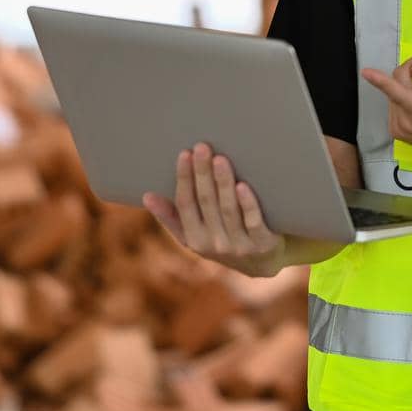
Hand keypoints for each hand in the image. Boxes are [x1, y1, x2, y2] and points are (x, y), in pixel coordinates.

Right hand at [143, 143, 283, 276]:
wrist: (263, 263)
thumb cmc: (223, 238)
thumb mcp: (195, 234)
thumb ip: (172, 217)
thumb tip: (147, 196)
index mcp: (194, 239)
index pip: (185, 205)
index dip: (184, 179)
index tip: (184, 153)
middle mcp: (215, 244)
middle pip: (206, 203)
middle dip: (202, 174)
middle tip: (202, 147)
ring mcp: (239, 245)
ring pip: (228, 209)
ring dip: (223, 183)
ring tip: (220, 159)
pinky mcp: (263, 244)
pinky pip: (253, 222)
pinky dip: (248, 204)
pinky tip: (243, 185)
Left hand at [361, 56, 411, 170]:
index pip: (397, 92)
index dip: (380, 80)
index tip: (365, 72)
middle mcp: (405, 122)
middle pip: (397, 81)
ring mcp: (398, 128)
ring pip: (395, 90)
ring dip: (411, 87)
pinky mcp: (395, 130)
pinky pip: (396, 102)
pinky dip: (407, 99)